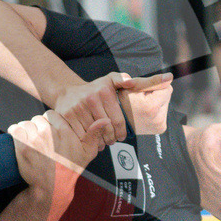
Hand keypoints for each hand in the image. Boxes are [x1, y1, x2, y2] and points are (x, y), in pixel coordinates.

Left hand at [8, 109, 112, 188]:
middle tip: (40, 139)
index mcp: (64, 131)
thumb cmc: (69, 169)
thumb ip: (94, 134)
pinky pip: (15, 129)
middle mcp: (49, 133)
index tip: (50, 131)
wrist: (52, 186)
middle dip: (38, 127)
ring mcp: (35, 139)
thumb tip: (104, 120)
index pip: (51, 114)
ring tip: (31, 142)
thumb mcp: (87, 153)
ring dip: (26, 130)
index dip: (49, 122)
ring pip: (26, 123)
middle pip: (37, 119)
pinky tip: (20, 140)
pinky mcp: (22, 146)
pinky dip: (15, 133)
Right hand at [51, 71, 172, 143]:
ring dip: (101, 141)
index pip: (118, 119)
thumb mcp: (111, 80)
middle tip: (113, 140)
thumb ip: (130, 80)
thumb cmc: (94, 89)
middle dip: (112, 137)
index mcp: (105, 91)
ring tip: (104, 141)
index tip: (122, 136)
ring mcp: (77, 107)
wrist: (66, 93)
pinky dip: (88, 141)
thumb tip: (153, 79)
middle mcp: (91, 98)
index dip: (121, 131)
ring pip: (95, 133)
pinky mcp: (67, 116)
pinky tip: (92, 140)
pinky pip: (82, 135)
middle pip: (107, 128)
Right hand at [120, 77, 173, 134]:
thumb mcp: (131, 87)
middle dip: (156, 95)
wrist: (116, 122)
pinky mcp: (160, 128)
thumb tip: (169, 76)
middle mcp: (158, 119)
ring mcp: (159, 125)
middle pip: (167, 96)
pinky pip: (163, 113)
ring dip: (155, 103)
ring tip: (143, 107)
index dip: (155, 87)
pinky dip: (155, 111)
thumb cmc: (121, 104)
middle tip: (142, 100)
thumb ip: (152, 80)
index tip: (144, 92)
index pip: (167, 88)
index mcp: (151, 107)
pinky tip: (145, 113)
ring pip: (165, 104)